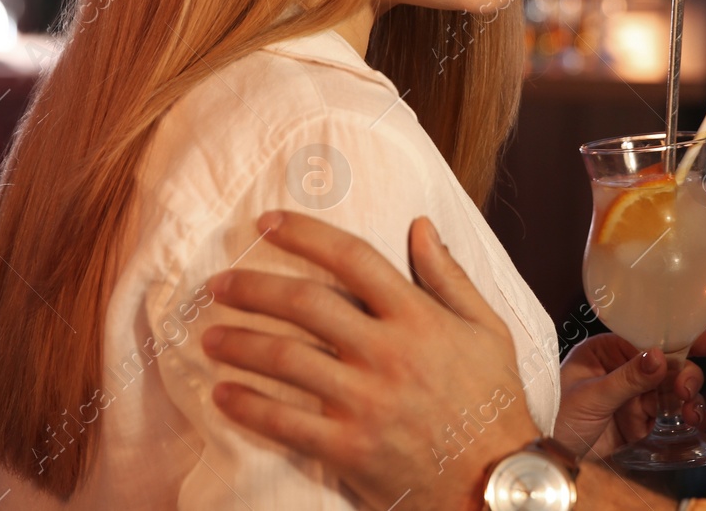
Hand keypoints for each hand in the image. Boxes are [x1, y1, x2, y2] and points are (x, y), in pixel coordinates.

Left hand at [201, 211, 538, 510]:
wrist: (496, 483)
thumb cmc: (494, 402)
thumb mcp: (487, 328)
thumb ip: (449, 276)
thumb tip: (420, 225)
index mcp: (418, 317)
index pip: (352, 257)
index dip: (305, 234)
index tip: (268, 222)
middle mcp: (387, 351)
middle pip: (305, 303)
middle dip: (252, 288)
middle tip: (218, 286)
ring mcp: (365, 401)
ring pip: (285, 360)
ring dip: (239, 344)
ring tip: (209, 336)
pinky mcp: (349, 448)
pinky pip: (285, 423)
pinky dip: (247, 406)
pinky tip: (223, 394)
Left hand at [552, 329, 705, 459]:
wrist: (549, 453)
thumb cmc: (556, 415)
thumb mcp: (592, 394)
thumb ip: (628, 378)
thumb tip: (659, 356)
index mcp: (607, 350)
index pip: (649, 338)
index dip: (681, 339)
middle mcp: (623, 369)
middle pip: (667, 365)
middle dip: (684, 376)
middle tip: (686, 392)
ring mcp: (632, 395)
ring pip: (671, 389)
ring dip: (688, 399)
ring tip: (692, 413)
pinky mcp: (638, 420)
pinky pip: (667, 413)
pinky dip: (685, 415)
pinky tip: (698, 419)